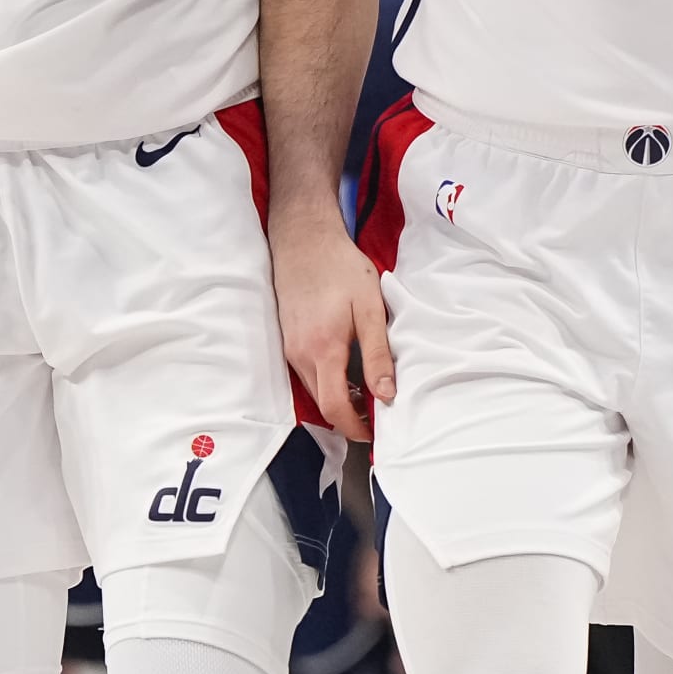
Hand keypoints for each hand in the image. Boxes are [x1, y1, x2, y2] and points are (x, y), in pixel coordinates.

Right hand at [269, 211, 394, 442]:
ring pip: (313, 389)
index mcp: (323, 350)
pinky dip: (326, 382)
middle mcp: (300, 355)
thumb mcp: (370, 308)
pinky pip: (305, 373)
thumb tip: (386, 394)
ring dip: (336, 398)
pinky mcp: (286, 339)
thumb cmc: (340, 268)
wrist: (304, 239)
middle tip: (374, 416)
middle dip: (347, 417)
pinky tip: (344, 370)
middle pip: (322, 404)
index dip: (354, 428)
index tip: (372, 434)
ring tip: (364, 393)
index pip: (334, 407)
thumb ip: (378, 354)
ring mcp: (289, 348)